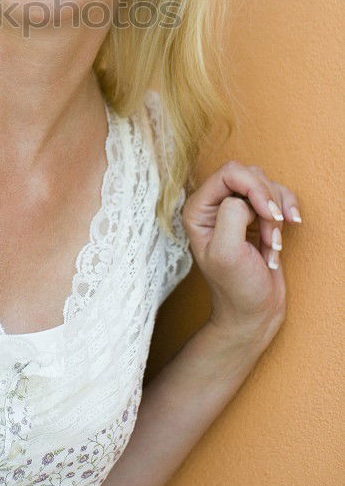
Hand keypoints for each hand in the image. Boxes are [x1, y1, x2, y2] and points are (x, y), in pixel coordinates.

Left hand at [181, 161, 301, 348]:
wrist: (253, 313)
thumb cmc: (236, 288)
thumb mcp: (227, 253)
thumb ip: (231, 216)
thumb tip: (243, 199)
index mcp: (197, 209)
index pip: (229, 172)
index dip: (255, 188)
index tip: (269, 216)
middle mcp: (213, 204)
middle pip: (249, 175)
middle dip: (267, 203)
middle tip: (270, 236)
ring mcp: (235, 208)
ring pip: (265, 184)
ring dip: (277, 213)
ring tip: (272, 244)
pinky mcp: (255, 215)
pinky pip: (277, 196)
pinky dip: (286, 213)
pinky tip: (287, 232)